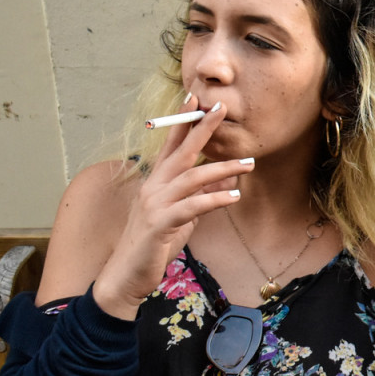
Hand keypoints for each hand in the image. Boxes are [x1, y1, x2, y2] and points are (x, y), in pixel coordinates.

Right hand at [92, 95, 252, 318]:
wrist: (126, 276)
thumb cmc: (154, 244)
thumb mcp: (182, 216)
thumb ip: (200, 195)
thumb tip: (226, 176)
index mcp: (156, 182)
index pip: (171, 145)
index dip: (183, 121)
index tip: (197, 99)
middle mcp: (152, 188)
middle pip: (180, 152)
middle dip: (202, 128)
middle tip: (222, 108)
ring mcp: (154, 205)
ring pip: (191, 177)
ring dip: (222, 168)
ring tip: (249, 163)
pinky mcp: (159, 225)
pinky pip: (192, 207)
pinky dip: (214, 198)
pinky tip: (234, 195)